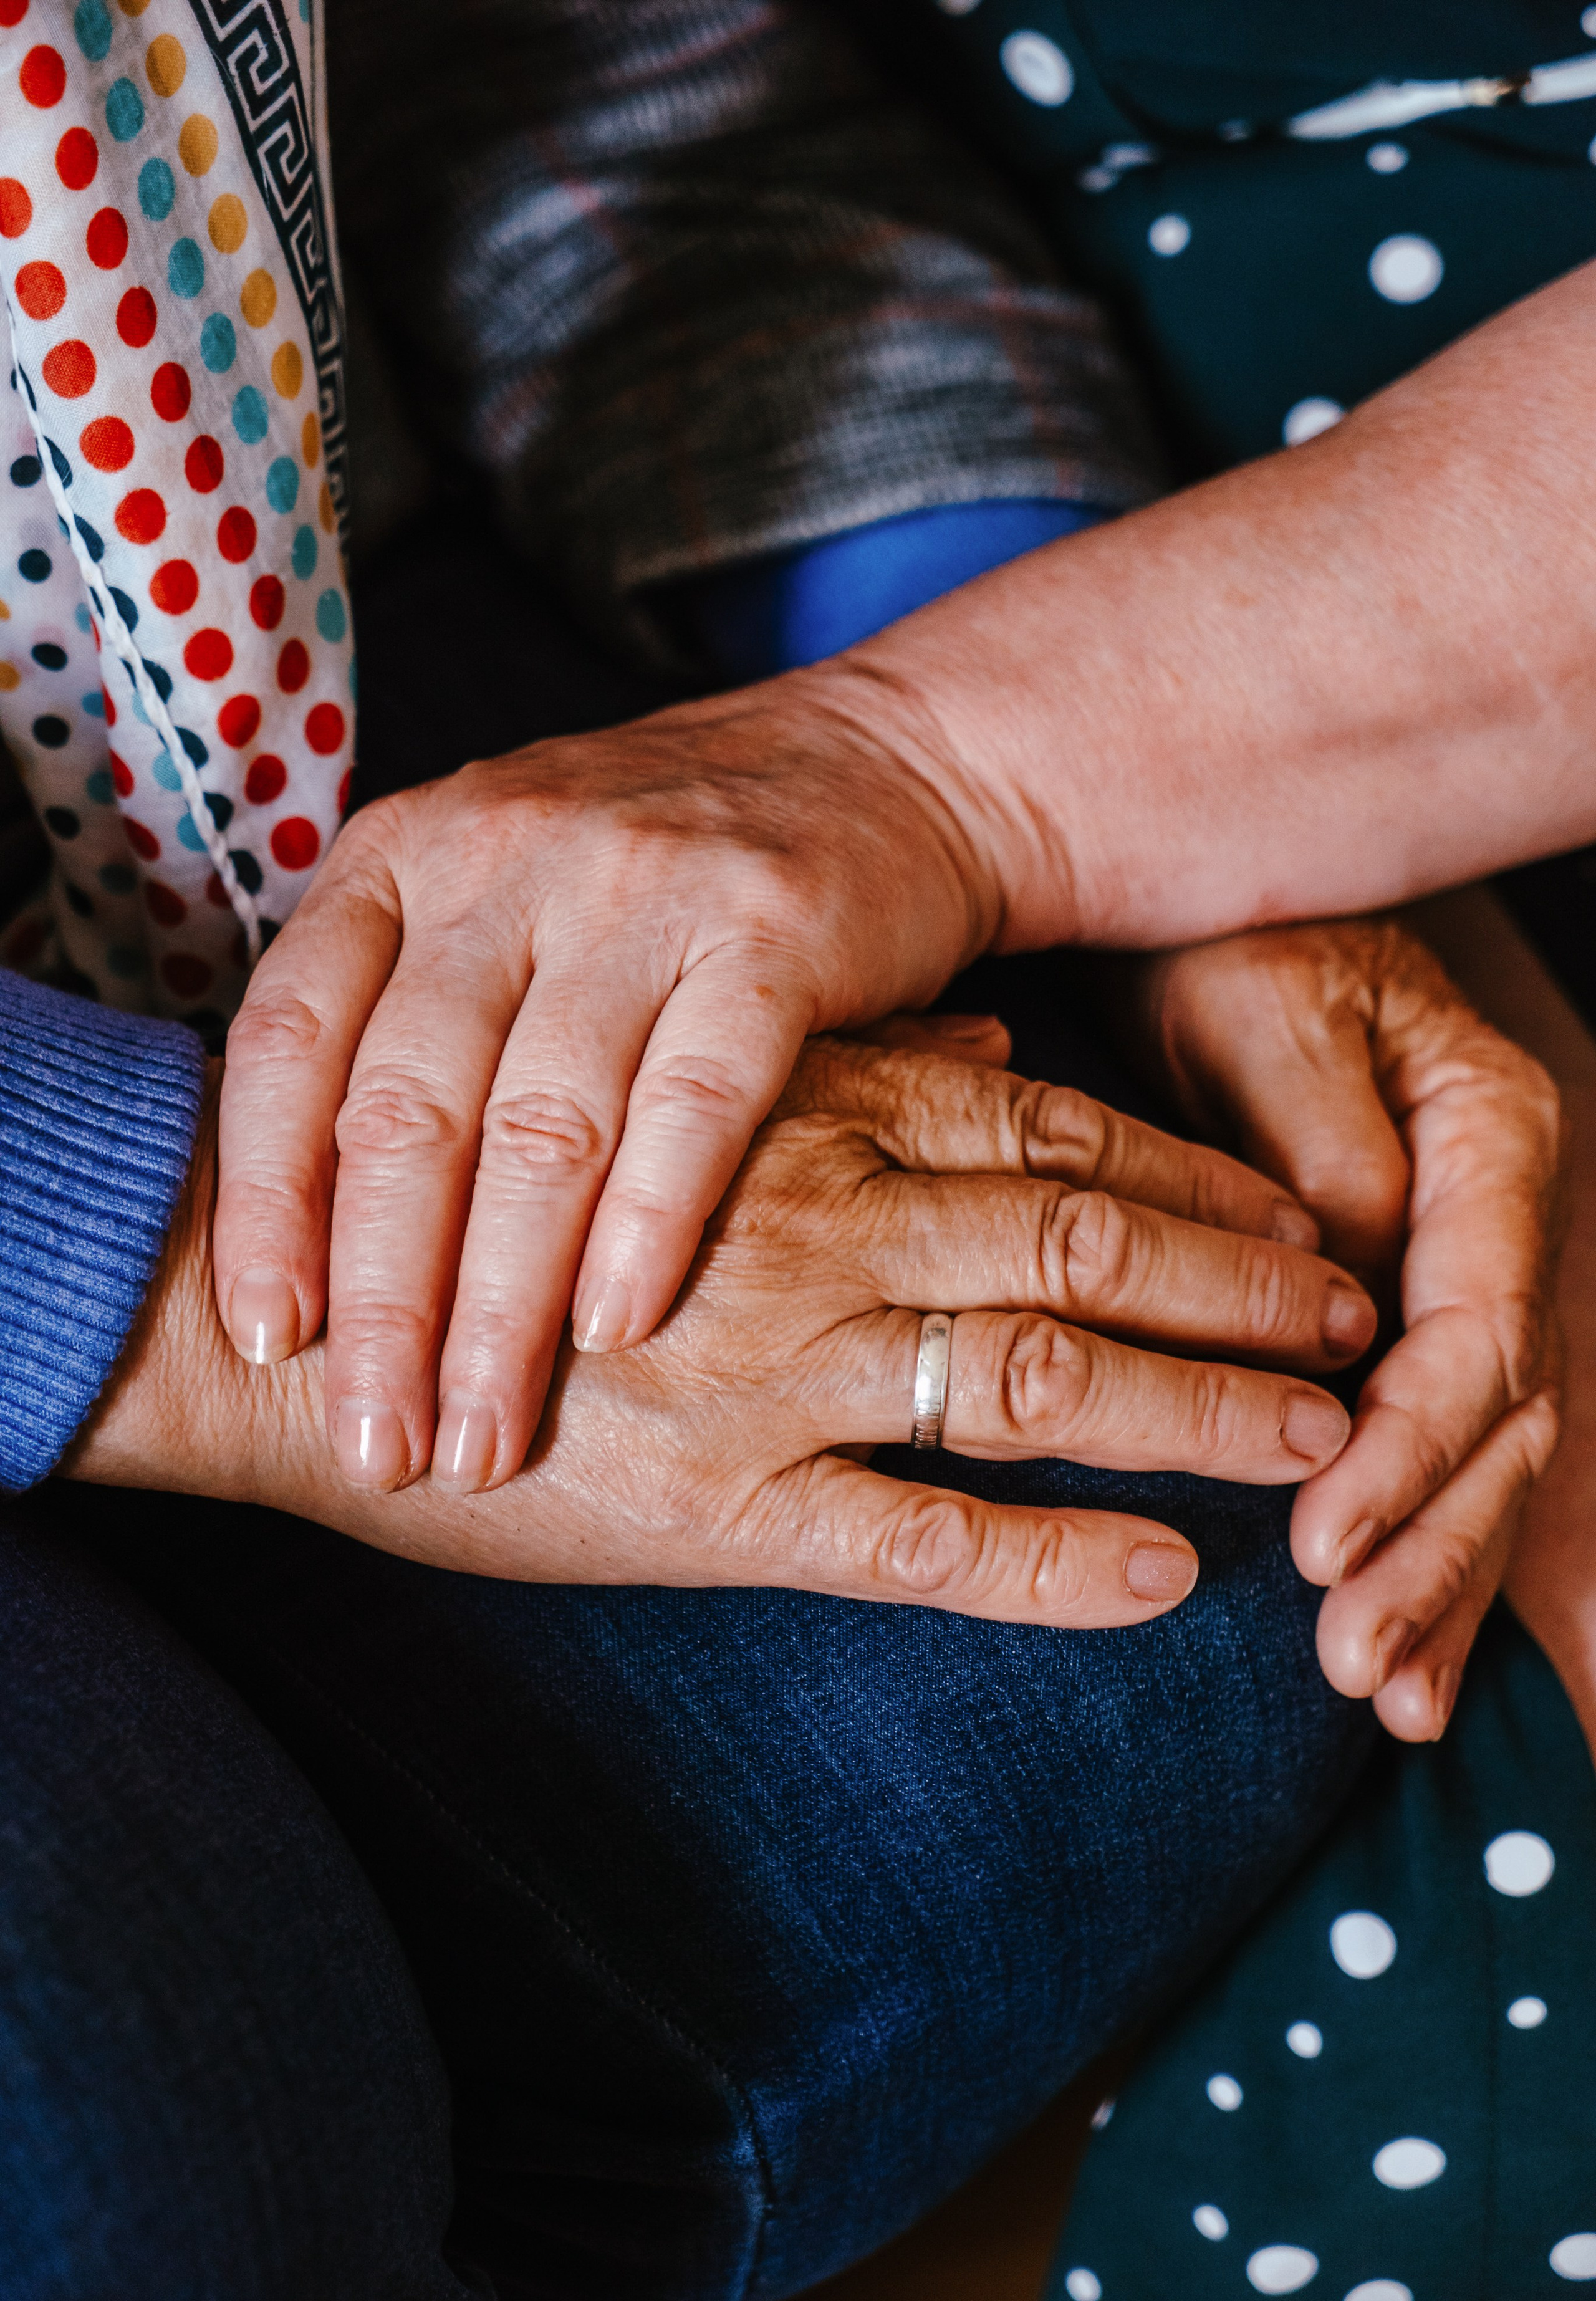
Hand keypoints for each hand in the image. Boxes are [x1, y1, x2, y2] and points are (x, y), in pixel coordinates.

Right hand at [82, 1038, 1375, 1622]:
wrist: (278, 1306)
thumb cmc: (480, 1183)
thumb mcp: (664, 1084)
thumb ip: (845, 1068)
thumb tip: (1002, 1052)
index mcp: (802, 1119)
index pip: (1058, 1137)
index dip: (1200, 1181)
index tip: (1305, 1214)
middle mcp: (813, 1228)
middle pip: (1091, 1251)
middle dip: (1246, 1288)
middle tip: (1360, 1328)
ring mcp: (771, 1368)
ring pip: (1043, 1382)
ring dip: (1203, 1412)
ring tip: (1321, 1446)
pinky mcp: (712, 1503)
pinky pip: (920, 1542)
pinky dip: (1055, 1564)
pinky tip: (1166, 1581)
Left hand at [213, 685, 997, 1490]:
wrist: (880, 760)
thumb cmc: (664, 874)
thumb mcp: (501, 901)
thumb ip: (406, 1024)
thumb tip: (302, 1235)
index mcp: (407, 853)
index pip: (291, 1040)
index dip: (265, 1204)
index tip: (268, 1342)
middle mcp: (505, 856)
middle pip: (409, 1107)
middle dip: (386, 1305)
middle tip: (380, 1445)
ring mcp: (640, 885)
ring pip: (542, 1123)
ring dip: (505, 1306)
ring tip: (485, 1434)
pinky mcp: (773, 926)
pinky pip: (696, 1098)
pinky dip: (649, 1224)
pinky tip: (617, 1331)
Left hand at [1123, 919, 1562, 1741]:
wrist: (1227, 922)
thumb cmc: (1234, 946)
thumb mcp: (1267, 1007)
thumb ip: (1325, 1139)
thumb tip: (1356, 1286)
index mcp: (1492, 1137)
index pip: (1475, 1326)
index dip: (1409, 1446)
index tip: (1325, 1541)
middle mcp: (1503, 1222)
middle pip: (1501, 1418)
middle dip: (1432, 1548)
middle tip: (1353, 1663)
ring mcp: (1475, 1279)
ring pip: (1487, 1458)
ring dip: (1441, 1583)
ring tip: (1380, 1697)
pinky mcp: (1420, 1327)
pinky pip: (1448, 1455)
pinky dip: (1434, 1560)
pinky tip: (1407, 1672)